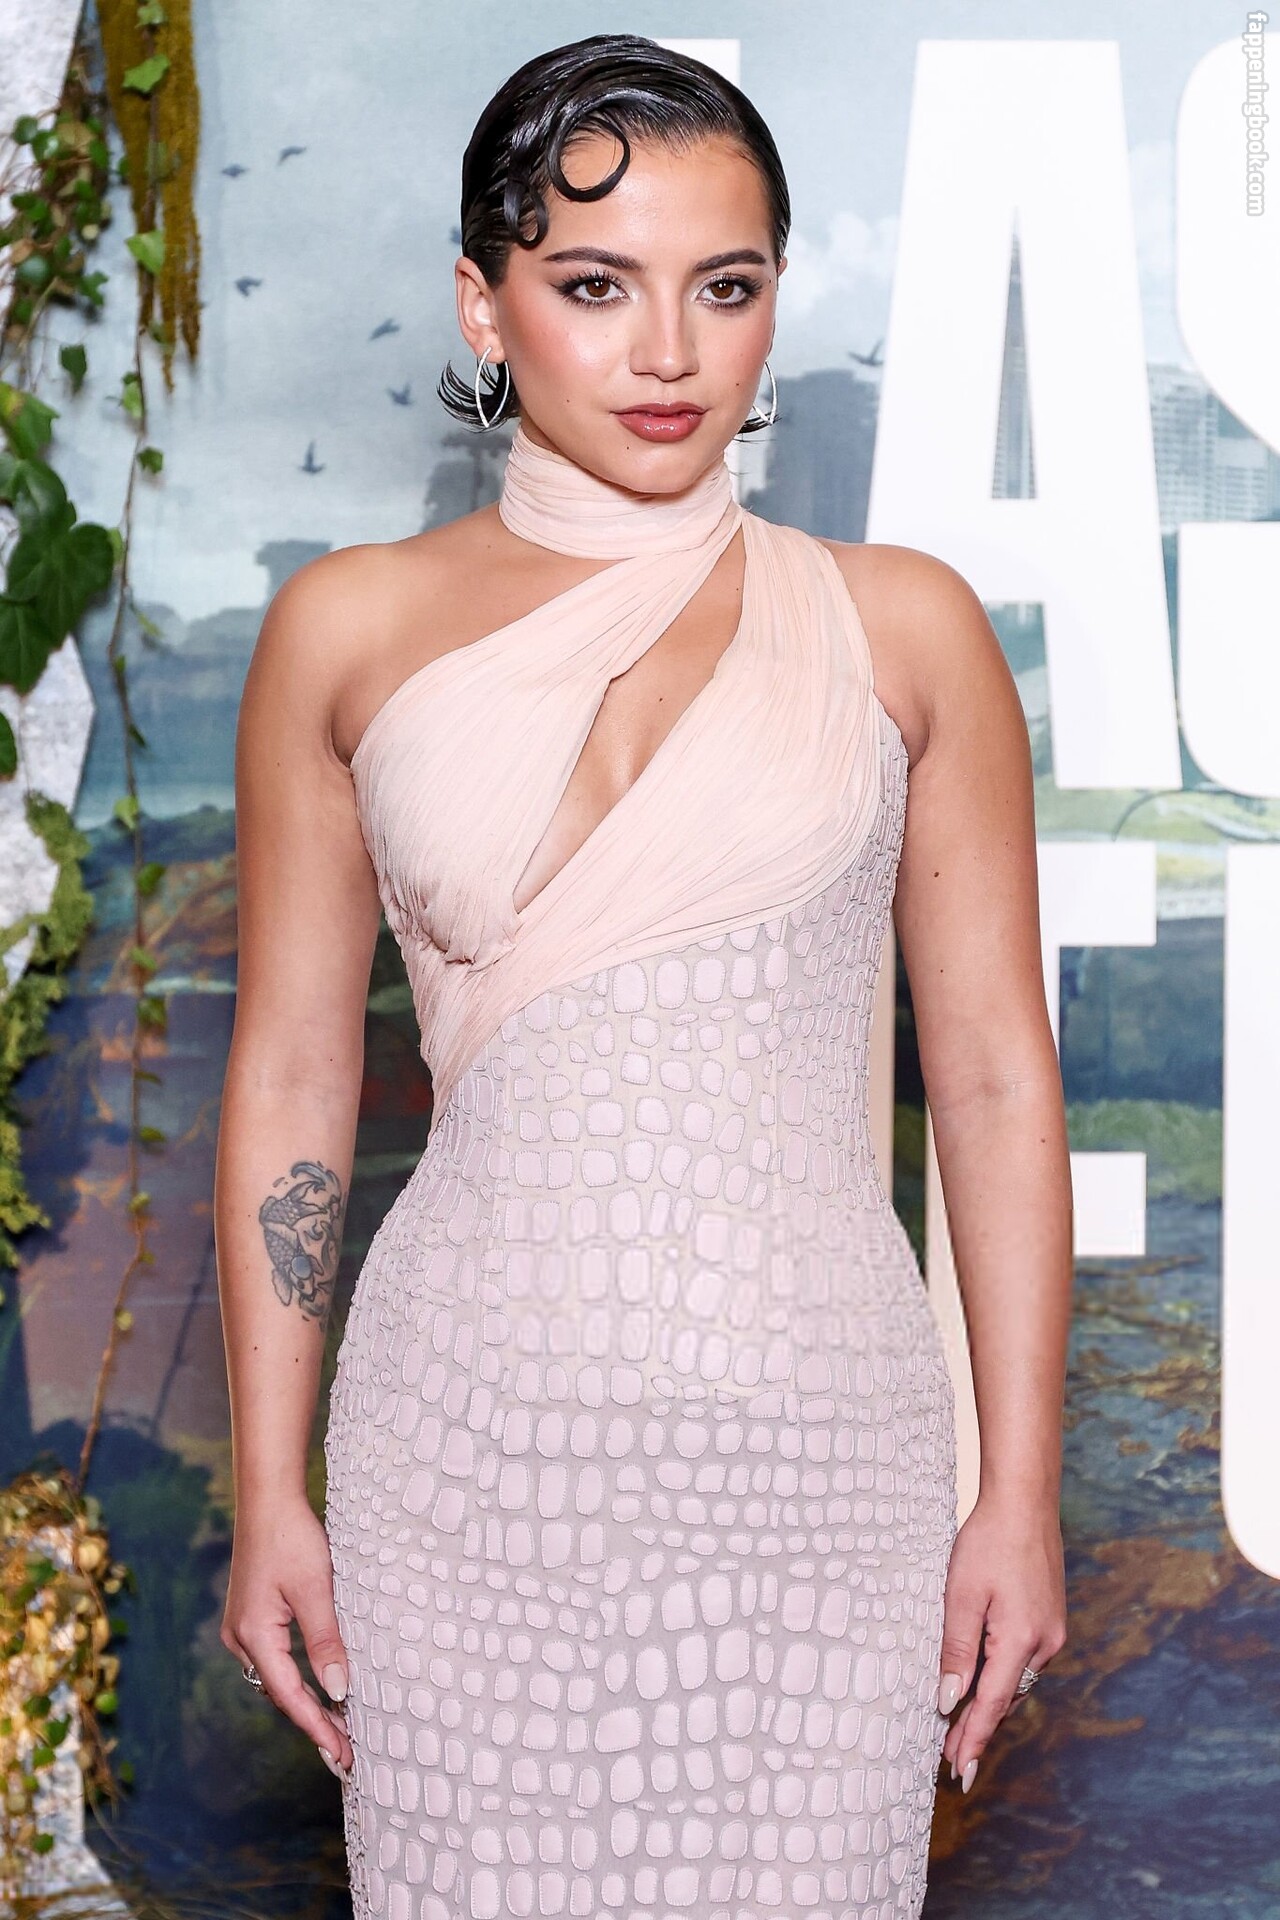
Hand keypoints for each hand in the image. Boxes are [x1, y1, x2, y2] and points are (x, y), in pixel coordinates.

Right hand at [220, 1491, 353, 1775]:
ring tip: (339, 1728)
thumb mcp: (316, 1590)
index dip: (318, 1728)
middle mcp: (241, 1638)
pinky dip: (298, 1678)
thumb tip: (338, 1692)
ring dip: (306, 1702)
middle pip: (281, 1694)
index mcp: (254, 1636)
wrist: (267, 1499)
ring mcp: (242, 1627)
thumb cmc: (291, 1539)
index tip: (343, 1756)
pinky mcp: (251, 1616)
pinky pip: (275, 1660)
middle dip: (314, 1722)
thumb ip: (326, 1642)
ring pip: (277, 1678)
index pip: (290, 1696)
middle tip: (346, 1753)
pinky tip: (319, 1686)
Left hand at [936, 1492, 1066, 1791]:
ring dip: (991, 1706)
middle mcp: (1044, 1644)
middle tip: (952, 1760)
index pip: (990, 1705)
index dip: (972, 1740)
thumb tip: (948, 1700)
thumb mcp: (960, 1595)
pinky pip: (1024, 1663)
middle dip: (979, 1729)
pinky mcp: (1051, 1620)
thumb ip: (955, 1650)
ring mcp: (1052, 1632)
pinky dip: (1003, 1679)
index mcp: (1021, 1640)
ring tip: (962, 1730)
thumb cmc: (988, 1542)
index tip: (959, 1773)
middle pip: (1006, 1699)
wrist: (1025, 1503)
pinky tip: (985, 1684)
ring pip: (1016, 1682)